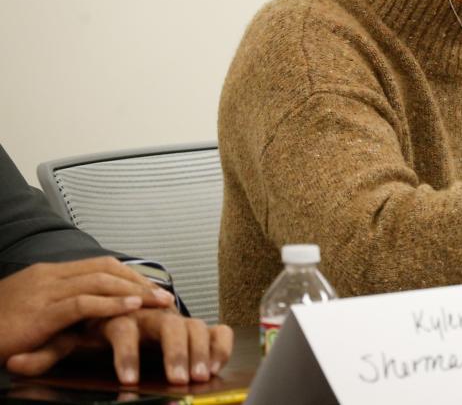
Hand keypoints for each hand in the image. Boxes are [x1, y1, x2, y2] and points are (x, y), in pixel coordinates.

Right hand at [0, 257, 174, 359]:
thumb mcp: (33, 316)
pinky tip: (132, 308)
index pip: (97, 265)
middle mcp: (48, 276)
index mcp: (47, 273)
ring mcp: (44, 292)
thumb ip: (61, 312)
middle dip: (138, 280)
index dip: (127, 274)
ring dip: (134, 291)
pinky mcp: (41, 313)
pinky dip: (112, 304)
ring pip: (100, 281)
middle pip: (104, 269)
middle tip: (163, 294)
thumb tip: (90, 319)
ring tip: (158, 301)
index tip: (149, 286)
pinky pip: (84, 303)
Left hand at [6, 307, 233, 385]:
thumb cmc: (95, 325)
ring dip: (200, 351)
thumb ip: (48, 350)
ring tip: (201, 376)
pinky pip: (216, 330)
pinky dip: (220, 344)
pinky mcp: (194, 327)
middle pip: (169, 325)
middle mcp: (152, 313)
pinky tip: (217, 364)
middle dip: (175, 353)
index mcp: (120, 313)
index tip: (128, 381)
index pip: (125, 328)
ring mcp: (176, 318)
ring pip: (195, 327)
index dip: (127, 354)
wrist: (119, 301)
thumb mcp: (69, 336)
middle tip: (179, 379)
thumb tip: (14, 362)